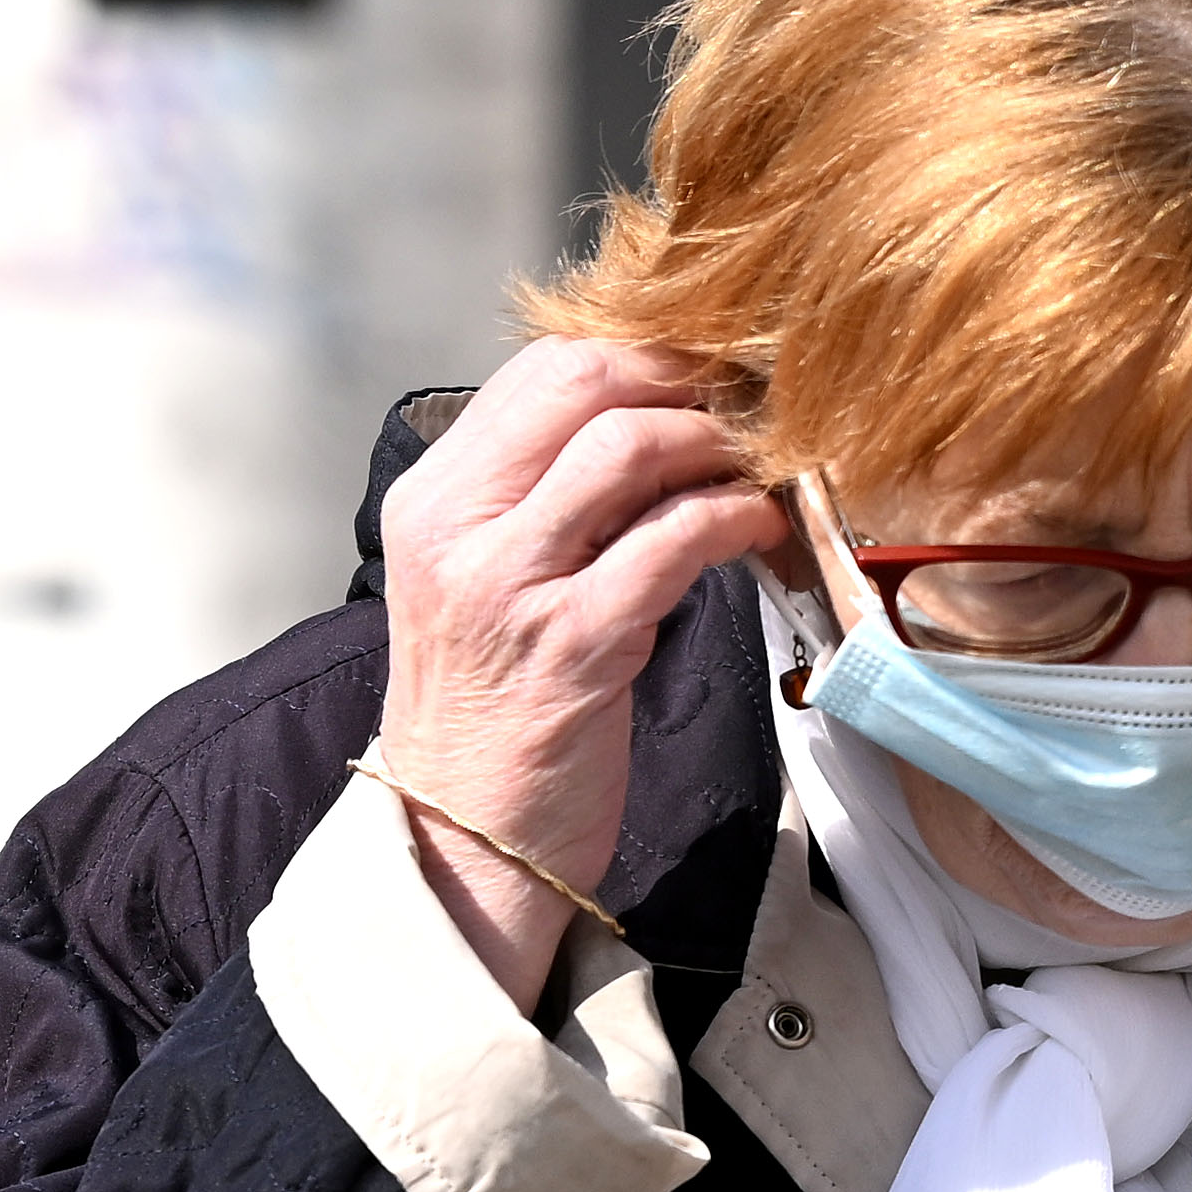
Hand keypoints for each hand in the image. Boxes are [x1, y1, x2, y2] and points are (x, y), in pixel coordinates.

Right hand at [362, 336, 783, 1009]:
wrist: (463, 841)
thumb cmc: (491, 716)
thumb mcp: (484, 586)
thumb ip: (538, 505)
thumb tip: (648, 428)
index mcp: (431, 499)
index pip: (540, 369)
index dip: (641, 350)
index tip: (708, 370)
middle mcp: (458, 526)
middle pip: (584, 384)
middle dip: (684, 377)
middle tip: (748, 403)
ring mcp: (511, 583)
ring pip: (629, 448)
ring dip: (716, 444)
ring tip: (759, 467)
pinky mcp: (575, 643)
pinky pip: (671, 542)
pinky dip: (730, 518)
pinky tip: (759, 529)